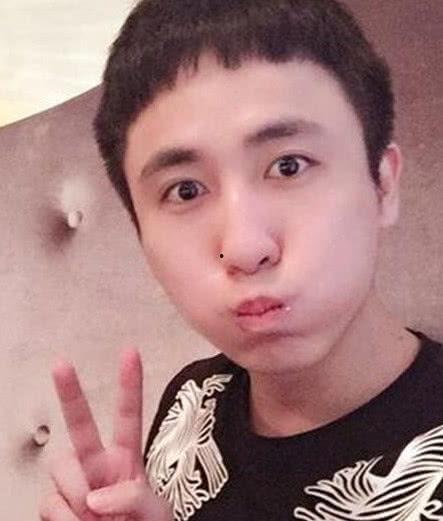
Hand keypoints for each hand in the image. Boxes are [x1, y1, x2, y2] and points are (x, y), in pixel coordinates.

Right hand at [39, 347, 172, 520]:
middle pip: (80, 424)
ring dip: (76, 494)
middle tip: (61, 364)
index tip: (131, 352)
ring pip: (61, 467)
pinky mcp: (56, 506)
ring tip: (94, 517)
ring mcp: (76, 484)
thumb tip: (95, 496)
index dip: (130, 384)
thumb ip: (135, 498)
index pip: (129, 415)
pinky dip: (65, 519)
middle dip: (70, 394)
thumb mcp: (156, 513)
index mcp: (126, 459)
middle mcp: (97, 465)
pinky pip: (50, 504)